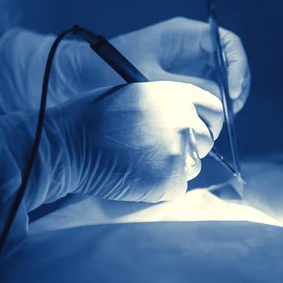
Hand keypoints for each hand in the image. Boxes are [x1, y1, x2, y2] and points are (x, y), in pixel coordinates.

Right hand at [56, 81, 222, 202]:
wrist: (68, 145)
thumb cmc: (92, 119)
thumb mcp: (135, 95)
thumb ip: (165, 106)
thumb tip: (186, 119)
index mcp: (177, 95)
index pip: (214, 109)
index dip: (208, 122)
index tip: (201, 131)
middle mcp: (185, 120)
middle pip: (206, 140)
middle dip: (189, 148)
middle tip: (159, 152)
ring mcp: (179, 151)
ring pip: (193, 166)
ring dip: (174, 168)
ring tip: (140, 163)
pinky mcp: (171, 179)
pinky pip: (177, 187)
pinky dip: (161, 187)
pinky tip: (136, 177)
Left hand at [112, 17, 250, 112]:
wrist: (85, 73)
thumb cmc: (111, 68)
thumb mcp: (150, 79)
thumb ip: (186, 86)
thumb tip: (217, 98)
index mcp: (184, 34)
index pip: (225, 42)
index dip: (236, 65)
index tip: (233, 92)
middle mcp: (192, 44)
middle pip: (229, 60)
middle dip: (235, 85)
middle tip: (230, 111)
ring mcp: (189, 60)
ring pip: (222, 75)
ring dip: (226, 96)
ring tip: (221, 118)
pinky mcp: (184, 76)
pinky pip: (209, 86)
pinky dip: (214, 101)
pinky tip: (209, 117)